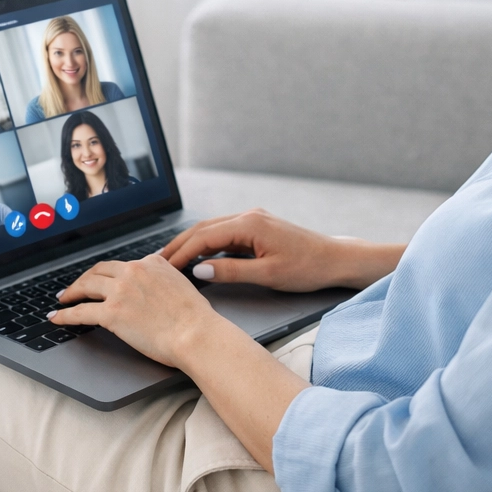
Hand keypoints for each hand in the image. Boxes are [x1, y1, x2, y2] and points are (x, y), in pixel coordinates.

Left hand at [49, 255, 220, 368]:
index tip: (101, 279)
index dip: (108, 274)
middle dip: (84, 279)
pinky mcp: (111, 312)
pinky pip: (81, 312)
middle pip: (99, 270)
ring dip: (71, 292)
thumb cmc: (195, 318)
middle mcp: (134, 271)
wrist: (196, 333)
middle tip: (75, 287)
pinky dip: (65, 314)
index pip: (123, 265)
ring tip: (63, 299)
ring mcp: (120, 291)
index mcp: (152, 263)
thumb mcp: (182, 285)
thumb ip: (165, 280)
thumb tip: (158, 288)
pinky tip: (57, 317)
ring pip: (86, 286)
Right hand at [160, 209, 403, 291]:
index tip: (163, 268)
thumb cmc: (307, 268)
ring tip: (171, 261)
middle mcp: (248, 216)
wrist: (335, 259)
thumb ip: (231, 272)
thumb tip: (199, 271)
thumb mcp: (268, 275)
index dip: (181, 253)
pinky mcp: (257, 227)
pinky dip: (207, 244)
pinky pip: (224, 233)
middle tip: (156, 263)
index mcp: (249, 224)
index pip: (204, 237)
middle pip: (203, 228)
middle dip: (179, 245)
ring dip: (191, 244)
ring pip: (212, 229)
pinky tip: (197, 257)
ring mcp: (253, 220)